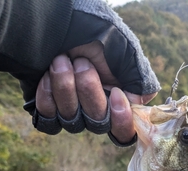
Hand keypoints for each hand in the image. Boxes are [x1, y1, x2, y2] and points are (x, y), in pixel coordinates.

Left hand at [35, 42, 156, 144]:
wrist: (63, 23)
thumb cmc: (98, 36)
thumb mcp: (127, 54)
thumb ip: (139, 82)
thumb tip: (139, 104)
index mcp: (119, 104)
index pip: (124, 132)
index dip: (121, 121)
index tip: (116, 94)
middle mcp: (97, 113)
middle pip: (97, 125)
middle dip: (89, 92)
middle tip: (82, 63)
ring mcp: (73, 114)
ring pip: (72, 121)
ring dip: (66, 87)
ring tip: (62, 60)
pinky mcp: (50, 109)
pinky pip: (48, 118)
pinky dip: (48, 95)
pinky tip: (48, 73)